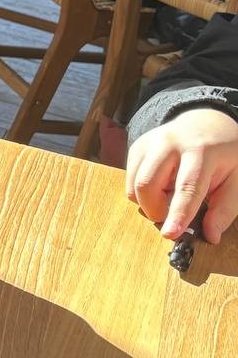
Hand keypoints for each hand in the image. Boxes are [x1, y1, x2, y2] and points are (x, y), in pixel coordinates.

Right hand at [126, 107, 237, 243]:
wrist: (208, 122)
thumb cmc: (225, 155)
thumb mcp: (237, 179)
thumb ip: (224, 209)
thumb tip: (210, 235)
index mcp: (201, 151)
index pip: (187, 187)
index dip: (178, 214)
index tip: (170, 234)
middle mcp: (170, 143)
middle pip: (148, 184)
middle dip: (155, 210)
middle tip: (171, 217)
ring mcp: (150, 142)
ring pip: (134, 184)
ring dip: (148, 201)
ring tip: (169, 195)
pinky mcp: (137, 146)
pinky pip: (130, 179)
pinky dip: (142, 191)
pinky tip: (162, 184)